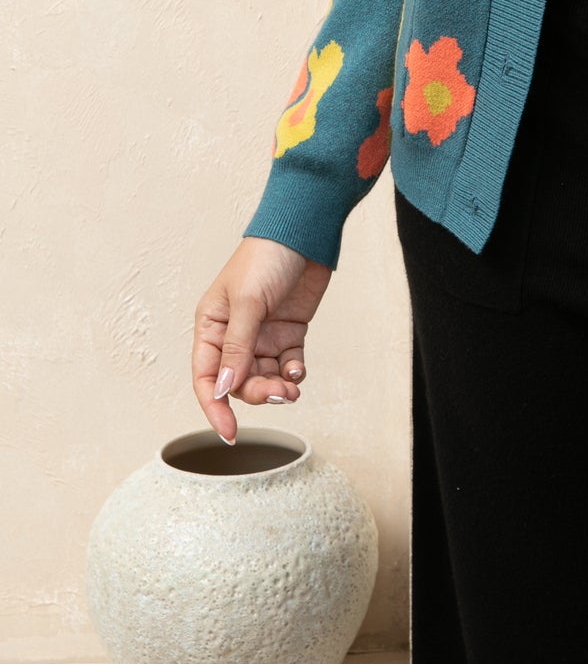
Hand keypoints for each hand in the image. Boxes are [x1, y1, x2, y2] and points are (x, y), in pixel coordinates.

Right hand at [193, 238, 332, 444]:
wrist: (304, 232)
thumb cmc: (266, 257)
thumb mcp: (247, 302)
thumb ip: (237, 347)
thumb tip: (225, 388)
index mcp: (211, 325)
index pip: (206, 377)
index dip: (214, 407)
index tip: (229, 431)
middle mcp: (234, 334)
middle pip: (239, 382)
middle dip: (257, 392)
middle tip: (279, 392)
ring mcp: (262, 334)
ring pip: (264, 376)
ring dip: (277, 386)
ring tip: (293, 385)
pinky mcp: (288, 332)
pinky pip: (286, 364)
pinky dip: (293, 372)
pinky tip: (299, 369)